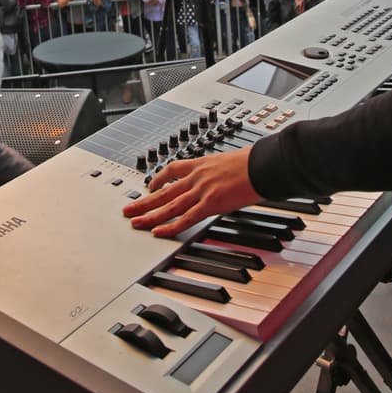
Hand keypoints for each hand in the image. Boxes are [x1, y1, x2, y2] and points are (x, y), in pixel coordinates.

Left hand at [123, 147, 259, 237]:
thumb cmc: (253, 162)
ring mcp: (202, 190)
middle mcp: (197, 176)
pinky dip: (170, 225)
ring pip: (169, 205)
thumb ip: (219, 171)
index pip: (172, 169)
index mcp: (201, 163)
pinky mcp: (210, 203)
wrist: (263, 164)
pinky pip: (185, 217)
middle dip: (144, 201)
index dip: (158, 178)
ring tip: (135, 222)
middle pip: (164, 191)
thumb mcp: (229, 161)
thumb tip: (221, 177)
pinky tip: (158, 231)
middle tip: (128, 210)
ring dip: (150, 215)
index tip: (148, 185)